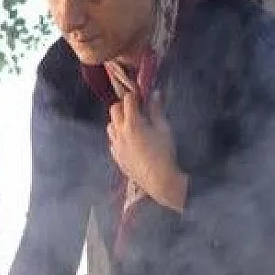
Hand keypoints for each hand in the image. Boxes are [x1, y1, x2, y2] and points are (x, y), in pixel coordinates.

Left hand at [106, 63, 186, 210]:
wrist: (159, 180)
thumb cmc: (164, 153)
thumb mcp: (164, 129)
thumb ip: (157, 110)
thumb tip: (155, 93)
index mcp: (132, 123)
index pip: (127, 100)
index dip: (135, 95)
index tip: (140, 96)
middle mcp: (120, 132)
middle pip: (114, 109)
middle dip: (124, 106)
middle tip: (136, 109)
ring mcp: (115, 145)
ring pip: (110, 125)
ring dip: (118, 121)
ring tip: (131, 125)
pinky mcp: (116, 156)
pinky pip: (112, 141)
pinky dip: (118, 137)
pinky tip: (129, 141)